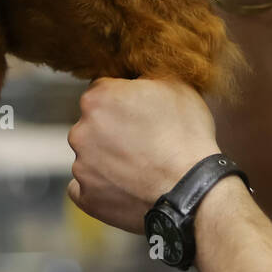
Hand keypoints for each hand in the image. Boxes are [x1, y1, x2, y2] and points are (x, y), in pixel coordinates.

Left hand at [67, 77, 219, 233]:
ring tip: (142, 166)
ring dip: (109, 158)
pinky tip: (126, 185)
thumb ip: (146, 74)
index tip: (143, 111)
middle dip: (113, 128)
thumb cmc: (185, 135)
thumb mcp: (177, 85)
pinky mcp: (86, 197)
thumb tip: (138, 75)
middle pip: (94, 123)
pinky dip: (101, 186)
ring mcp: (81, 166)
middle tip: (145, 140)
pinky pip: (85, 187)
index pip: (103, 89)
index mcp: (98, 98)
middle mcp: (81, 130)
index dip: (125, 99)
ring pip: (91, 155)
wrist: (190, 190)